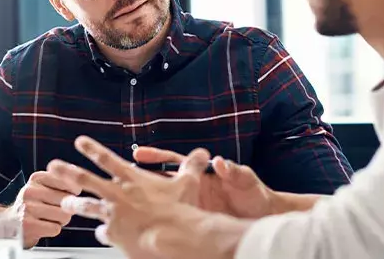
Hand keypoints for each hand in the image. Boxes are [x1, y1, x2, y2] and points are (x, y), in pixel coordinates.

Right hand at [10, 171, 81, 247]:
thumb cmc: (33, 205)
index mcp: (37, 178)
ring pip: (64, 215)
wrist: (10, 223)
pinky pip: (55, 229)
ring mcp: (27, 208)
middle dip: (66, 209)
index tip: (67, 195)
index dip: (73, 192)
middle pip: (67, 200)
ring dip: (60, 221)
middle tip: (54, 210)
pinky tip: (42, 227)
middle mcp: (30, 190)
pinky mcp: (27, 225)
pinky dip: (53, 230)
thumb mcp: (43, 187)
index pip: (68, 182)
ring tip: (48, 219)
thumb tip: (80, 183)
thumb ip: (62, 181)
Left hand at [48, 136, 251, 258]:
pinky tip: (102, 235)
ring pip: (86, 207)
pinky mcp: (114, 235)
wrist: (174, 236)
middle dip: (67, 172)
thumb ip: (192, 167)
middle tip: (53, 166)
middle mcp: (118, 195)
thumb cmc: (180, 210)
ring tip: (64, 204)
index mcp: (132, 179)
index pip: (107, 158)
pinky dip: (103, 233)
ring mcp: (113, 215)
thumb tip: (203, 154)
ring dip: (74, 205)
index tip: (79, 142)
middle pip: (85, 179)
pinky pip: (103, 233)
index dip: (91, 148)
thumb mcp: (188, 183)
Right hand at [133, 146, 283, 217]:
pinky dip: (160, 224)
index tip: (139, 154)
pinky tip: (145, 229)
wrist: (263, 218)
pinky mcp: (194, 223)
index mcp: (201, 174)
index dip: (155, 157)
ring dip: (145, 203)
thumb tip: (221, 162)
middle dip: (139, 180)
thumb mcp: (246, 180)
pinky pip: (173, 223)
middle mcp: (192, 189)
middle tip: (119, 178)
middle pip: (160, 182)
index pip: (173, 162)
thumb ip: (234, 171)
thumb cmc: (255, 195)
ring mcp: (191, 206)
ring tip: (123, 206)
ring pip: (163, 203)